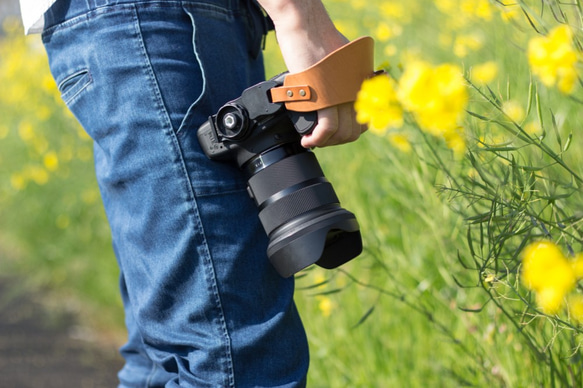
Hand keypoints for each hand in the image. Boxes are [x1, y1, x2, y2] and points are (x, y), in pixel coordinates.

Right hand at [257, 0, 364, 146]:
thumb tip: (337, 93)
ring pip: (340, 133)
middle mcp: (357, 92)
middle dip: (334, 142)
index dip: (346, 134)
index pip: (362, 122)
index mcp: (362, 85)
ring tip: (311, 139)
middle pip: (352, 132)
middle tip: (319, 140)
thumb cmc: (318, 40)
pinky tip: (307, 140)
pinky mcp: (327, 96)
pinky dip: (316, 139)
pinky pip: (327, 129)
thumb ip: (344, 79)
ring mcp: (344, 95)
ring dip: (324, 142)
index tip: (333, 135)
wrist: (306, 28)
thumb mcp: (342, 60)